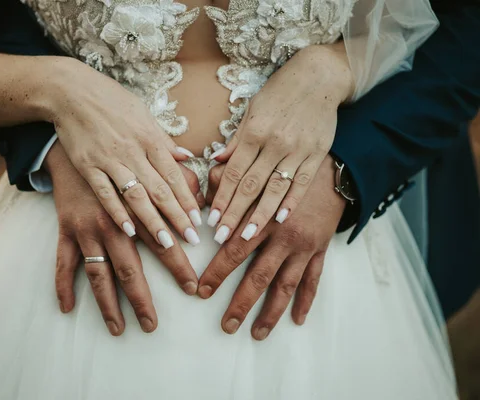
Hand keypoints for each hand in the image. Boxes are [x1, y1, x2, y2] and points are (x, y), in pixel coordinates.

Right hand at [44, 59, 201, 248]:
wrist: (70, 91)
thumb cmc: (110, 100)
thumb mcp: (143, 114)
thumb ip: (164, 139)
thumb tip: (187, 156)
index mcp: (149, 138)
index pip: (173, 175)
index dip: (187, 199)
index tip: (198, 219)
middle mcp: (133, 151)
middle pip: (159, 190)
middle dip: (177, 217)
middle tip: (191, 239)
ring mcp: (110, 160)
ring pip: (136, 196)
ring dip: (153, 221)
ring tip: (167, 243)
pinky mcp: (88, 167)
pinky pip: (106, 194)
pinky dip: (118, 212)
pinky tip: (129, 230)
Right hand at [45, 142, 204, 334]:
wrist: (76, 137)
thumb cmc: (120, 151)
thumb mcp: (153, 159)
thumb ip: (179, 177)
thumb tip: (204, 196)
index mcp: (137, 208)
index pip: (163, 243)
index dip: (179, 265)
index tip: (193, 287)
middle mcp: (112, 223)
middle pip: (130, 268)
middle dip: (143, 299)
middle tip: (152, 325)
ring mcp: (87, 228)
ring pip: (98, 274)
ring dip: (107, 304)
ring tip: (118, 328)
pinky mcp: (66, 229)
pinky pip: (63, 262)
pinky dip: (62, 285)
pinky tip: (67, 308)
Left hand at [199, 156, 345, 339]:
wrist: (332, 169)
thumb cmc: (285, 169)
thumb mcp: (255, 171)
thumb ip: (226, 183)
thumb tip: (201, 201)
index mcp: (263, 216)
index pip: (235, 249)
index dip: (217, 272)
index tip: (202, 291)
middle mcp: (284, 235)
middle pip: (260, 275)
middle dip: (241, 302)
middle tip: (227, 325)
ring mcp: (305, 246)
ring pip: (286, 285)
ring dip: (272, 312)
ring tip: (257, 333)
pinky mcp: (321, 249)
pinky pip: (314, 280)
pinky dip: (306, 300)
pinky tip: (297, 319)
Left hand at [207, 44, 352, 244]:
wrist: (319, 77)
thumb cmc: (280, 92)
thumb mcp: (252, 109)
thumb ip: (236, 139)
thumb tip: (216, 159)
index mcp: (254, 132)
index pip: (233, 172)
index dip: (221, 198)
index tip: (212, 219)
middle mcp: (274, 143)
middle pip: (250, 185)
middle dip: (234, 213)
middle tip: (222, 236)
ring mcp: (297, 150)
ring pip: (275, 189)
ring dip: (260, 215)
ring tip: (247, 236)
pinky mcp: (316, 153)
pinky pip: (302, 182)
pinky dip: (292, 201)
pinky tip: (281, 219)